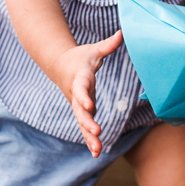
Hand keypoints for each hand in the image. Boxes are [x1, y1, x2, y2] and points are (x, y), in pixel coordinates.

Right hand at [55, 31, 124, 156]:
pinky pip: (84, 128)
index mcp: (80, 79)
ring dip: (89, 137)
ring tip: (98, 150)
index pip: (81, 89)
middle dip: (88, 123)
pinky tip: (96, 153)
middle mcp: (76, 95)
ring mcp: (77, 105)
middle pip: (80, 111)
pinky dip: (89, 140)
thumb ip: (108, 45)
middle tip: (97, 133)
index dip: (85, 97)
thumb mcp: (94, 49)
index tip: (90, 106)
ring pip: (82, 123)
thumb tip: (123, 33)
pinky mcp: (81, 112)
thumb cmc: (81, 57)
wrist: (61, 66)